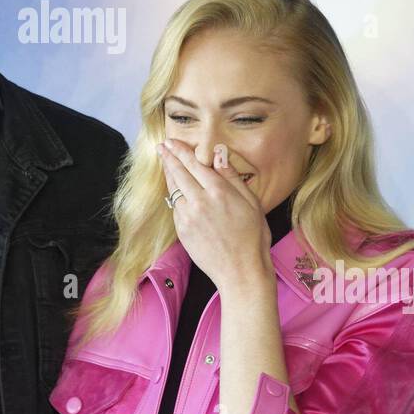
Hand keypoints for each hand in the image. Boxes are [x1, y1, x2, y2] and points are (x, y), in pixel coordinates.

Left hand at [157, 138, 273, 293]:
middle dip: (169, 157)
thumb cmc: (252, 237)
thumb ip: (232, 176)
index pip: (194, 163)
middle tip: (161, 146)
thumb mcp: (251, 203)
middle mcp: (200, 200)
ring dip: (167, 173)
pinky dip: (173, 194)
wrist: (241, 271)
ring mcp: (188, 216)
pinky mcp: (182, 230)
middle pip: (179, 172)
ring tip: (163, 161)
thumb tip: (219, 153)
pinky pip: (175, 206)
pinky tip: (173, 188)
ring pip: (173, 188)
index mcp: (219, 191)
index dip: (181, 151)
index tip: (172, 142)